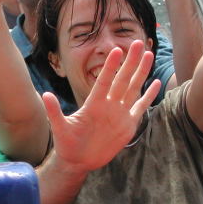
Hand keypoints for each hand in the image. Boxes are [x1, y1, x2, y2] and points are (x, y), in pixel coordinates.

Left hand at [44, 40, 159, 173]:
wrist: (77, 161)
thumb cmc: (66, 143)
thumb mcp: (60, 128)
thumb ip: (54, 112)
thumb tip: (46, 95)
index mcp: (93, 104)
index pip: (104, 81)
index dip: (110, 66)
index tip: (117, 50)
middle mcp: (108, 105)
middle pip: (122, 79)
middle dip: (131, 62)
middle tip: (139, 43)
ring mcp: (119, 114)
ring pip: (133, 88)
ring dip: (141, 72)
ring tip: (149, 54)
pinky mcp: (128, 125)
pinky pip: (141, 107)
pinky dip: (148, 96)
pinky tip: (157, 83)